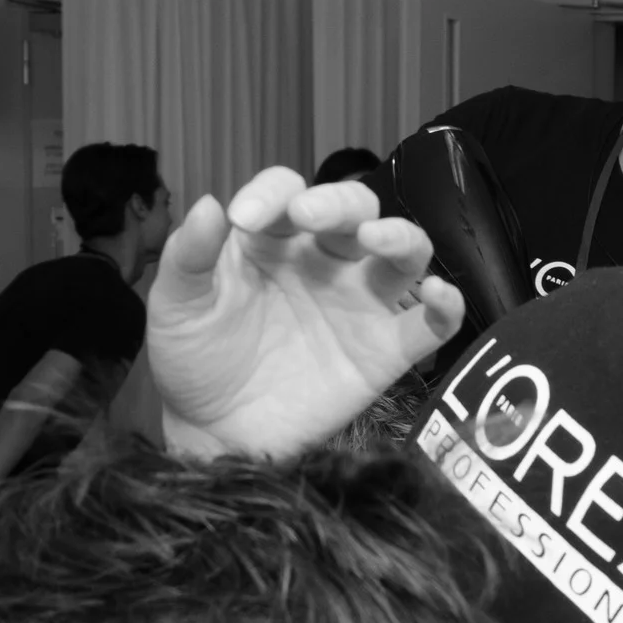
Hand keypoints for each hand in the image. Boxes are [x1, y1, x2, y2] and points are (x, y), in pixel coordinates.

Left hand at [149, 168, 465, 458]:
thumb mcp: (176, 305)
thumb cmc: (195, 360)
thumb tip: (209, 204)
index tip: (243, 221)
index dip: (272, 193)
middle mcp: (324, 263)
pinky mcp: (386, 352)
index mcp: (273, 240)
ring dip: (400, 237)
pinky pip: (430, 325)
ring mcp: (360, 306)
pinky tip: (439, 295)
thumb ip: (189, 256)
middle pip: (355, 210)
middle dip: (339, 204)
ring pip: (404, 254)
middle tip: (310, 216)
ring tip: (377, 240)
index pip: (288, 192)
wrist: (215, 431)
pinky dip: (447, 307)